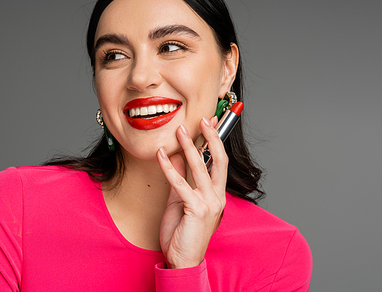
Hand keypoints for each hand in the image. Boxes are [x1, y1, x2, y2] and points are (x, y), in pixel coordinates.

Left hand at [157, 116, 227, 268]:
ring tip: (180, 131)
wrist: (183, 260)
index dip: (216, 142)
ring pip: (201, 168)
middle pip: (219, 161)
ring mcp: (209, 204)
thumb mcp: (181, 201)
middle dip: (211, 138)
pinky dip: (169, 168)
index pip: (220, 163)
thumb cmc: (184, 233)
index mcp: (217, 195)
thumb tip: (177, 157)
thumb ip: (182, 180)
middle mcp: (217, 197)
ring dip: (189, 147)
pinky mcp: (196, 210)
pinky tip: (161, 155)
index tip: (210, 124)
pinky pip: (180, 184)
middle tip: (203, 120)